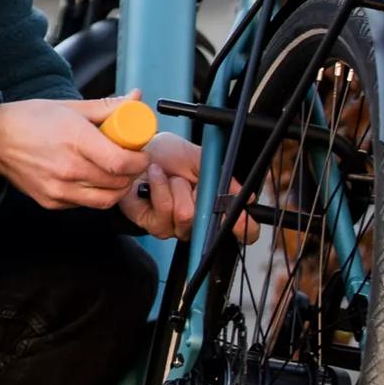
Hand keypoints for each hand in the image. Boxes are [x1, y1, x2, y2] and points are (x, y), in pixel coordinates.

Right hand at [0, 93, 152, 210]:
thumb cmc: (29, 120)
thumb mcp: (69, 107)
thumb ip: (106, 107)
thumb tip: (136, 98)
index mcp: (75, 140)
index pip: (122, 162)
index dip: (140, 161)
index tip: (143, 153)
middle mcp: (68, 169)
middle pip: (118, 183)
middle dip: (133, 173)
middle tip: (132, 160)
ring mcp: (59, 189)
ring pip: (106, 199)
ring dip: (118, 188)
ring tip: (116, 172)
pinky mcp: (52, 202)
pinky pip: (86, 204)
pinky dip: (97, 193)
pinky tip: (92, 178)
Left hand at [117, 133, 260, 244]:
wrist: (138, 153)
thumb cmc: (168, 156)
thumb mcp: (199, 159)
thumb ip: (222, 177)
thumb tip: (245, 196)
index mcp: (215, 207)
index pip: (241, 231)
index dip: (243, 228)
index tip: (240, 216)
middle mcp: (198, 222)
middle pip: (211, 224)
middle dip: (201, 195)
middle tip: (190, 180)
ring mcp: (176, 227)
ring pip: (186, 215)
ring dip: (178, 187)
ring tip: (170, 176)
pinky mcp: (155, 225)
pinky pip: (164, 209)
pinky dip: (160, 186)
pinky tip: (156, 176)